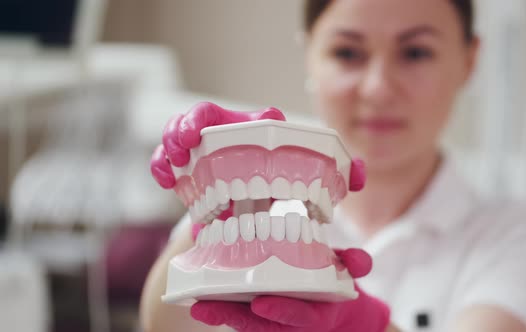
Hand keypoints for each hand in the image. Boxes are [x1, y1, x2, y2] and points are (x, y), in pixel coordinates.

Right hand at [149, 102, 366, 191]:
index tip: (261, 128)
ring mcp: (203, 149)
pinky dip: (161, 164)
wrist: (248, 219)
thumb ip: (342, 179)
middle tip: (189, 141)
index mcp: (264, 135)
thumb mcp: (312, 187)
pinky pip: (165, 157)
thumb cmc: (282, 193)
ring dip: (172, 140)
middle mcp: (231, 135)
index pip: (263, 118)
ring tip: (173, 158)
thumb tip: (360, 176)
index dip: (257, 120)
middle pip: (208, 114)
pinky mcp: (185, 166)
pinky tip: (166, 178)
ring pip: (180, 130)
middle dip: (193, 122)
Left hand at [190, 248, 390, 331]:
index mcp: (317, 315)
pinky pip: (241, 319)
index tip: (262, 304)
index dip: (283, 313)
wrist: (334, 309)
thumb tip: (358, 261)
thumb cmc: (336, 285)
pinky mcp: (261, 319)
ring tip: (197, 305)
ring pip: (246, 325)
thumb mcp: (350, 273)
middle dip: (234, 318)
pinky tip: (201, 299)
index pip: (300, 319)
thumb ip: (356, 264)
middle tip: (206, 309)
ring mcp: (276, 324)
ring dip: (222, 315)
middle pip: (261, 327)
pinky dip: (223, 311)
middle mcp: (294, 324)